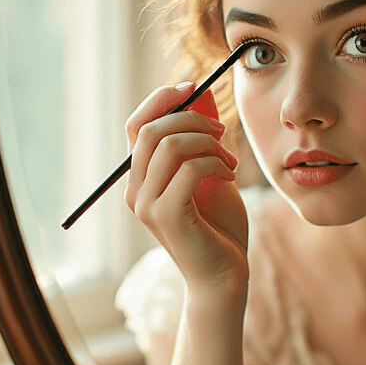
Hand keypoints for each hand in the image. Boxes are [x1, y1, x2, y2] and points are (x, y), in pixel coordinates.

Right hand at [124, 83, 248, 296]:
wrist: (225, 277)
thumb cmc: (220, 228)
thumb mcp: (211, 174)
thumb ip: (200, 141)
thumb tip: (200, 97)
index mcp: (140, 179)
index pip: (137, 124)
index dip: (162, 99)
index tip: (194, 87)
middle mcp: (135, 191)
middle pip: (150, 129)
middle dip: (191, 117)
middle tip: (222, 129)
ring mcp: (147, 205)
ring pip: (169, 144)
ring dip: (208, 142)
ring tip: (230, 160)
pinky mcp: (167, 217)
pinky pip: (189, 169)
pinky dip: (215, 162)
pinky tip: (229, 176)